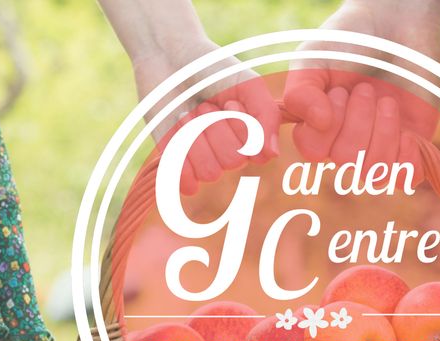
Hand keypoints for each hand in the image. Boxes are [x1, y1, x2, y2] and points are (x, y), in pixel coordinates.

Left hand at [133, 37, 280, 194]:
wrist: (166, 57)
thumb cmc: (211, 69)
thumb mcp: (248, 84)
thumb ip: (267, 115)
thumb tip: (273, 154)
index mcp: (251, 136)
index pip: (258, 154)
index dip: (243, 128)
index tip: (230, 102)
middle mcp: (229, 152)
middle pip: (233, 162)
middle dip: (216, 127)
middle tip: (204, 104)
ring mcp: (202, 160)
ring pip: (210, 172)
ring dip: (196, 136)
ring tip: (187, 113)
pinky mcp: (175, 164)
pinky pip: (185, 183)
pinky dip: (180, 161)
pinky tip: (176, 131)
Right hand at [283, 0, 439, 181]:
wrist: (396, 23)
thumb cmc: (349, 40)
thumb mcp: (313, 58)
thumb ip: (301, 92)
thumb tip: (319, 123)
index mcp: (319, 124)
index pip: (313, 151)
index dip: (325, 128)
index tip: (336, 92)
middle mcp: (347, 139)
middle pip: (345, 159)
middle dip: (356, 122)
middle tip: (364, 88)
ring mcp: (380, 144)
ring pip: (374, 169)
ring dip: (381, 132)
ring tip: (386, 101)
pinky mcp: (412, 143)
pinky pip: (406, 177)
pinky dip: (407, 159)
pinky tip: (408, 133)